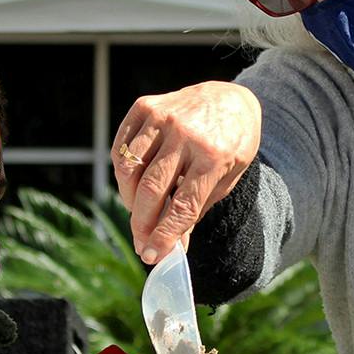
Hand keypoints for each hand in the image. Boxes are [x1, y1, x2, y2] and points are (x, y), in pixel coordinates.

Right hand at [112, 82, 261, 263]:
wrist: (231, 98)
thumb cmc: (232, 144)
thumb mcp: (228, 178)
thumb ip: (199, 208)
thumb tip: (174, 245)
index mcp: (214, 155)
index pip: (183, 205)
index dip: (165, 234)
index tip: (153, 255)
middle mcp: (185, 133)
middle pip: (152, 189)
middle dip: (142, 224)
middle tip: (141, 243)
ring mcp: (162, 116)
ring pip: (130, 168)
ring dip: (129, 200)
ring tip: (139, 214)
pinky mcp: (145, 106)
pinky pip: (122, 147)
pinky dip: (122, 172)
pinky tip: (132, 187)